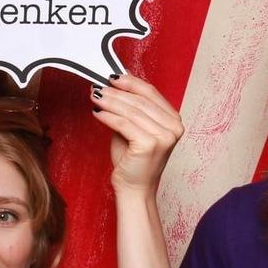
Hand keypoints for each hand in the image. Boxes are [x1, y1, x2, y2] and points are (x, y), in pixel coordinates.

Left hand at [92, 73, 182, 195]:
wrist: (135, 189)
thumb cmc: (133, 160)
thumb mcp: (133, 128)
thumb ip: (128, 108)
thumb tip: (114, 83)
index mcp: (173, 120)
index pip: (150, 93)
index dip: (130, 82)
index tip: (111, 77)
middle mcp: (173, 127)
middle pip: (140, 100)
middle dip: (116, 92)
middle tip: (97, 87)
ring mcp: (164, 136)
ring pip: (131, 111)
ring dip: (110, 102)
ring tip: (94, 97)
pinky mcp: (150, 144)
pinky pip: (124, 124)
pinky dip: (108, 117)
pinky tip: (97, 113)